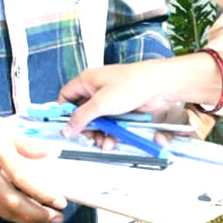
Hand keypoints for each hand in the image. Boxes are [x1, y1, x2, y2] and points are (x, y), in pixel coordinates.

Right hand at [0, 103, 67, 222]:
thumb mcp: (0, 125)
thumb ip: (26, 143)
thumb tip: (52, 153)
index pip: (21, 176)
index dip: (42, 192)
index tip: (60, 200)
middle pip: (10, 201)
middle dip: (36, 214)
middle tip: (56, 217)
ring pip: (1, 208)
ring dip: (25, 218)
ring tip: (46, 218)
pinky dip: (12, 211)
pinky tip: (26, 210)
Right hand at [59, 62, 176, 136]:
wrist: (158, 85)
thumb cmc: (130, 84)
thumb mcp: (101, 103)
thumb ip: (81, 117)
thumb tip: (66, 129)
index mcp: (87, 80)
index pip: (66, 96)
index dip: (64, 111)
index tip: (66, 127)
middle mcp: (96, 89)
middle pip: (81, 111)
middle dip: (84, 127)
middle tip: (88, 137)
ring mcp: (109, 98)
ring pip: (96, 119)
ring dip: (98, 132)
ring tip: (103, 142)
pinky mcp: (121, 107)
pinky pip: (110, 122)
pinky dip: (110, 132)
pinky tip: (112, 140)